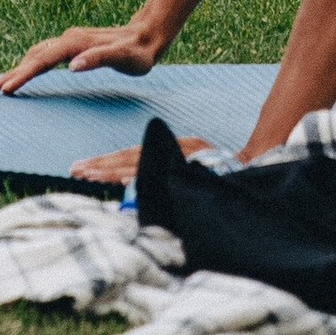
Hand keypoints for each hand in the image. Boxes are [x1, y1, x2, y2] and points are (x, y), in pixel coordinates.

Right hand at [0, 21, 161, 96]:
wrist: (146, 34)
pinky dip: (30, 63)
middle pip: (34, 57)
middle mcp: (68, 39)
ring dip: (19, 68)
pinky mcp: (72, 45)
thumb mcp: (124, 58)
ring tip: (1, 82)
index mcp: (76, 44)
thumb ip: (98, 59)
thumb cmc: (137, 52)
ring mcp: (69, 41)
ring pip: (37, 54)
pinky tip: (25, 70)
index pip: (43, 61)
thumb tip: (72, 66)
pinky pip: (45, 54)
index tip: (8, 88)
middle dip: (13, 73)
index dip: (24, 75)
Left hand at [68, 134, 212, 189]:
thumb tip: (131, 186)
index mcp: (174, 148)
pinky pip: (165, 173)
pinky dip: (145, 176)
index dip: (106, 162)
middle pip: (132, 157)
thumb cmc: (225, 175)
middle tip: (75, 170)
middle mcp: (178, 148)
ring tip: (89, 175)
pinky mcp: (196, 165)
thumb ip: (166, 175)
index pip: (133, 155)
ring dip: (114, 171)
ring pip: (143, 163)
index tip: (81, 168)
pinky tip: (126, 181)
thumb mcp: (193, 170)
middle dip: (102, 166)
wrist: (260, 168)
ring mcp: (187, 155)